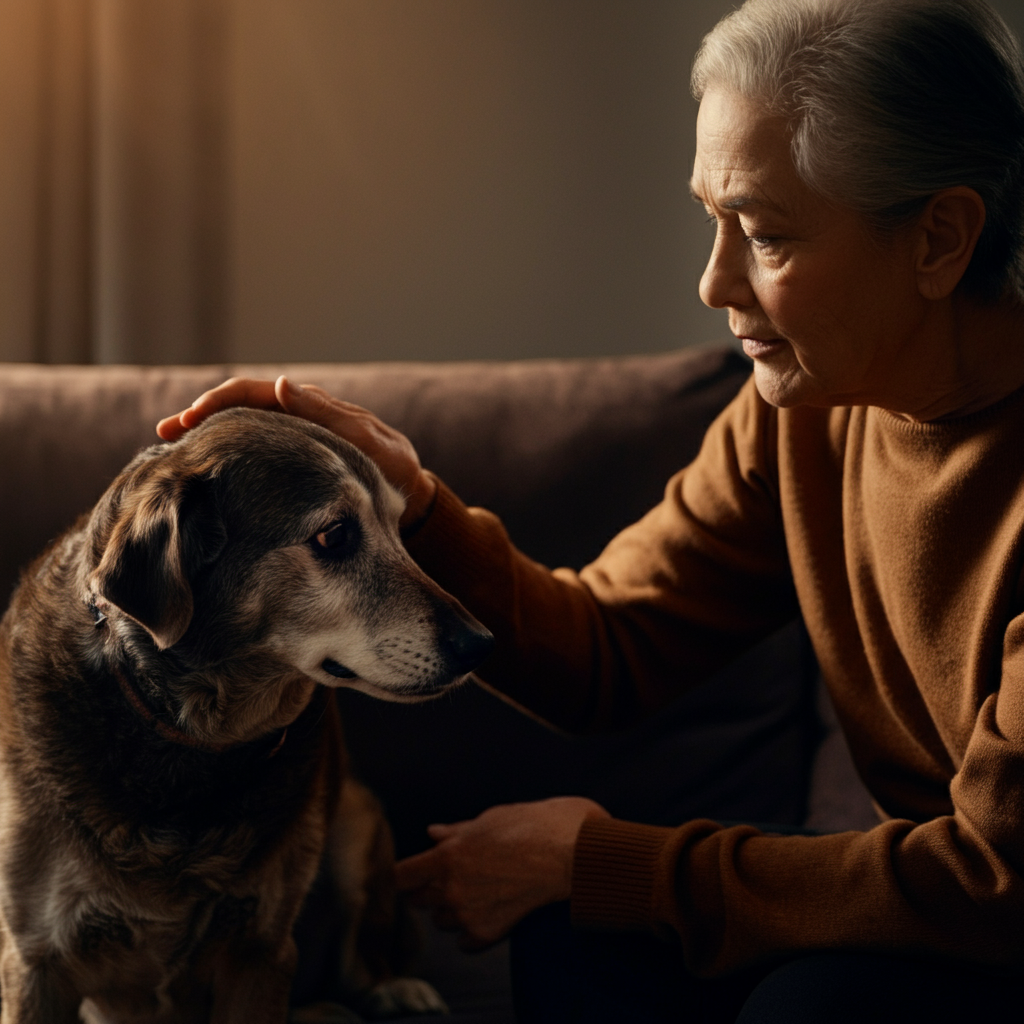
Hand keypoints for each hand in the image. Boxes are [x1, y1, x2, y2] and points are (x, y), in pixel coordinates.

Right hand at [156, 376, 436, 527]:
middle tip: (166, 433)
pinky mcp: (292, 465)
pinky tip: (206, 473)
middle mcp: (296, 419)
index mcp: (310, 408)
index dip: (219, 402)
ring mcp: (292, 441)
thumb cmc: (392, 468)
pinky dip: (227, 458)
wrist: (408, 495)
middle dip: (200, 417)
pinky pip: (253, 454)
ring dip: (208, 438)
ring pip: (241, 432)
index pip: (254, 393)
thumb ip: (330, 416)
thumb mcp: (369, 442)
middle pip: (238, 408)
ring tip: (173, 451)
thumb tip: (282, 385)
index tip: (190, 418)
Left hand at [395, 797, 609, 950]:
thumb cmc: (531, 826)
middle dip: (428, 888)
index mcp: (446, 857)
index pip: (400, 877)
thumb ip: (455, 832)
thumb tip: (432, 833)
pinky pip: (464, 941)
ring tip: (479, 888)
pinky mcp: (488, 933)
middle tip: (453, 874)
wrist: (569, 853)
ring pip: (441, 920)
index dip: (404, 874)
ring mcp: (469, 914)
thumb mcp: (488, 819)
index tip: (413, 872)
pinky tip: (489, 910)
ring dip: (451, 908)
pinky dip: (472, 930)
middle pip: (417, 900)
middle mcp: (451, 889)